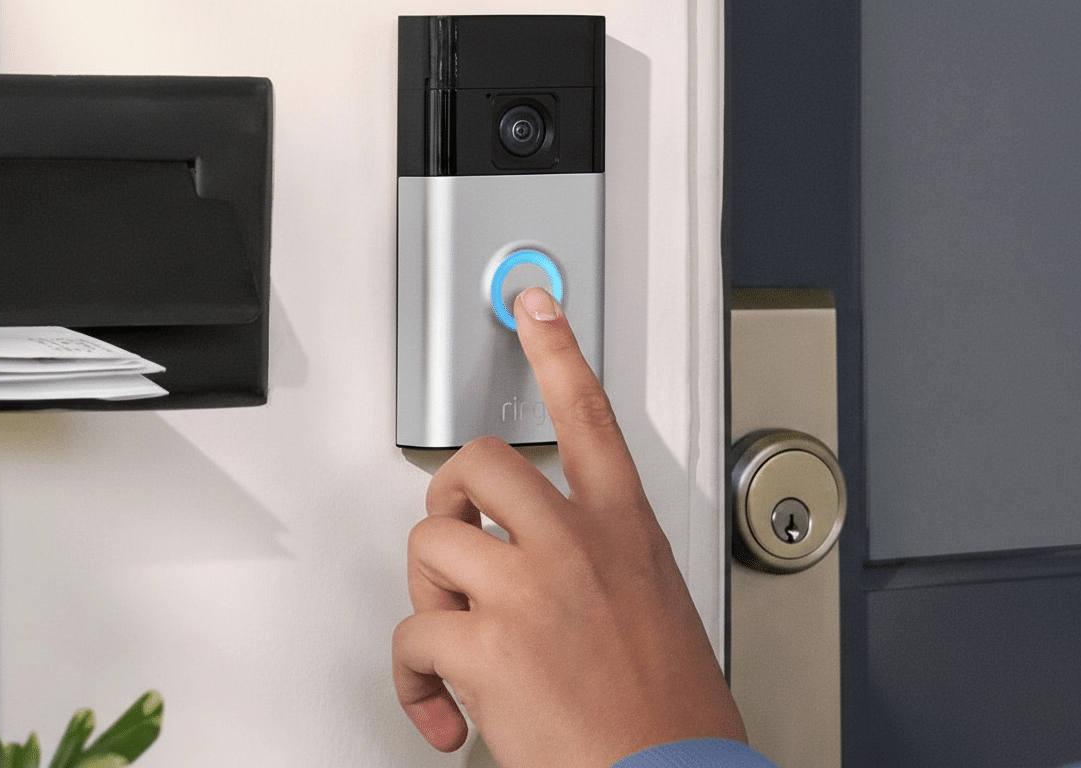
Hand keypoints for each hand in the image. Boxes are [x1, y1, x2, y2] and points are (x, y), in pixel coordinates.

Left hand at [392, 287, 745, 767]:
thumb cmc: (668, 711)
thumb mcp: (653, 608)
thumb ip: (599, 565)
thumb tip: (538, 566)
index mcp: (625, 531)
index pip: (590, 415)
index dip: (558, 350)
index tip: (534, 304)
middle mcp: (576, 545)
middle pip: (479, 462)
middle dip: (449, 496)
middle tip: (453, 535)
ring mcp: (529, 589)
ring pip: (432, 543)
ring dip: (431, 595)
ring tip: (457, 641)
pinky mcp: (486, 644)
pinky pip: (412, 636)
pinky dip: (414, 682)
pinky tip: (444, 710)